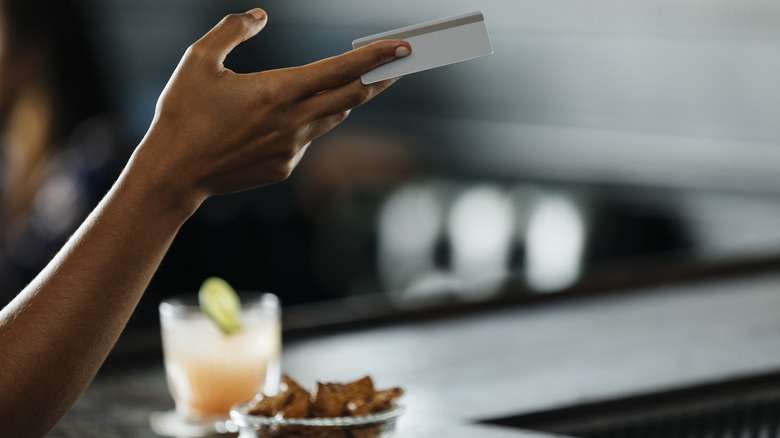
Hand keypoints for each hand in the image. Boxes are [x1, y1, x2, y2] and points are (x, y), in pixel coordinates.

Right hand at [137, 8, 410, 203]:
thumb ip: (233, 30)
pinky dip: (308, 123)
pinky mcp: (285, 167)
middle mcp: (293, 121)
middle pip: (352, 96)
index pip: (341, 70)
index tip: (403, 48)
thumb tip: (260, 16)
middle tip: (401, 64)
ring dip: (346, 98)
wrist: (174, 172)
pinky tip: (289, 119)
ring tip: (357, 83)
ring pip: (333, 117)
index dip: (376, 57)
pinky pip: (308, 139)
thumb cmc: (183, 113)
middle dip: (380, 78)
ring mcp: (292, 148)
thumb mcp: (199, 59)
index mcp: (278, 90)